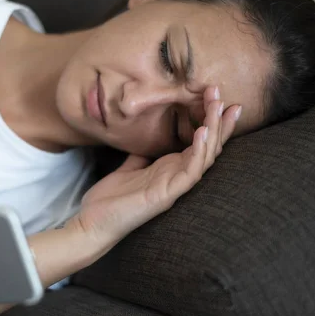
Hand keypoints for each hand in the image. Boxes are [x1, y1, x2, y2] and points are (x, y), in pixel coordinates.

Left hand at [72, 88, 240, 247]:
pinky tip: (203, 131)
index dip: (210, 121)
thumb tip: (147, 135)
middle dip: (218, 119)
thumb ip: (143, 154)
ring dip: (214, 130)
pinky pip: (190, 172)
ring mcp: (175, 187)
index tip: (217, 97)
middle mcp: (177, 177)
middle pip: (208, 146)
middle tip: (221, 92)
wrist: (93, 222)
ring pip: (205, 156)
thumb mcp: (129, 168)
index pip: (199, 143)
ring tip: (218, 105)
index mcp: (170, 170)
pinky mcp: (167, 195)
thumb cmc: (109, 199)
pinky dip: (199, 151)